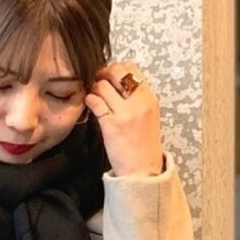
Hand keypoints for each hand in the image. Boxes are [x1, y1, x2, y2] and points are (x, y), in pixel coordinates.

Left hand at [85, 62, 164, 177]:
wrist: (142, 172)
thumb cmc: (143, 146)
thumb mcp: (149, 117)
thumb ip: (138, 99)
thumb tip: (119, 84)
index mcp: (150, 98)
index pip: (132, 68)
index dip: (117, 67)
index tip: (110, 76)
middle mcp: (139, 102)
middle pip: (117, 71)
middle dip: (103, 73)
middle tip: (98, 81)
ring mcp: (125, 113)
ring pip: (103, 85)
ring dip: (94, 88)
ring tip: (94, 96)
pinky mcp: (111, 125)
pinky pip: (95, 102)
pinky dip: (90, 100)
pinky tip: (90, 105)